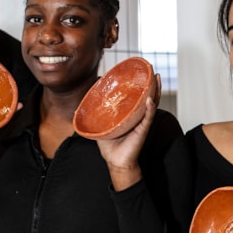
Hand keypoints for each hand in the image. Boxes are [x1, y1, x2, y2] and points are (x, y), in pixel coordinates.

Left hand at [97, 74, 160, 190]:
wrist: (115, 161)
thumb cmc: (110, 146)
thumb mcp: (99, 127)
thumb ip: (91, 117)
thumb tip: (75, 109)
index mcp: (130, 114)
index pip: (137, 97)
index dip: (140, 86)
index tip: (141, 73)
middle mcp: (138, 116)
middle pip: (149, 97)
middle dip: (152, 84)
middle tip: (153, 71)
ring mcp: (141, 122)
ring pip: (152, 104)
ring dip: (156, 91)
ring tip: (157, 79)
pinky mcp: (142, 130)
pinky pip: (148, 117)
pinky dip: (150, 109)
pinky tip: (150, 100)